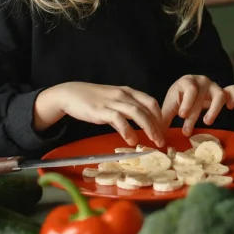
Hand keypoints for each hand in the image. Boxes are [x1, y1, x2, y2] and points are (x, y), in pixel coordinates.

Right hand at [35, 82, 165, 147]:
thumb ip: (125, 111)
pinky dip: (128, 130)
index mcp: (128, 92)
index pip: (151, 102)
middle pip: (147, 109)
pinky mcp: (102, 110)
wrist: (70, 94)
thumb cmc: (92, 99)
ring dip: (149, 128)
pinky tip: (132, 140)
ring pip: (137, 113)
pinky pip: (119, 120)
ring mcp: (113, 102)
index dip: (160, 116)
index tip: (163, 130)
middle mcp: (123, 95)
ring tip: (154, 142)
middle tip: (163, 140)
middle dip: (158, 125)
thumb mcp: (113, 101)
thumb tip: (136, 126)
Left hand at [161, 75, 233, 135]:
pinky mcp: (224, 92)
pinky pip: (233, 91)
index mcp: (186, 81)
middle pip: (202, 97)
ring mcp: (214, 86)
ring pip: (219, 95)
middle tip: (186, 131)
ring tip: (207, 122)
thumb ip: (164, 119)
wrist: (187, 92)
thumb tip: (157, 136)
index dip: (187, 103)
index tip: (181, 115)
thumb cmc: (178, 100)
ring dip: (214, 110)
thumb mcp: (169, 108)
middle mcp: (202, 81)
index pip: (190, 90)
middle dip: (194, 115)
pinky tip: (230, 107)